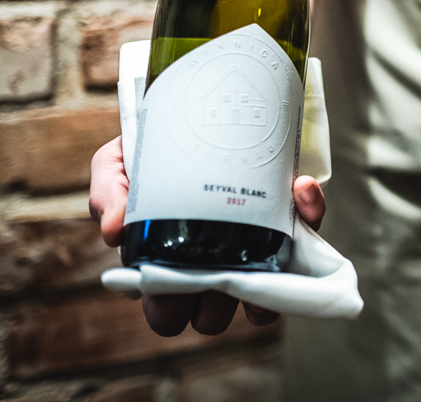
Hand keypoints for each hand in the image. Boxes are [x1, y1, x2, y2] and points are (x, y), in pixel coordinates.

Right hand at [88, 136, 325, 335]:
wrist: (192, 106)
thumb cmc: (150, 147)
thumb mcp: (116, 164)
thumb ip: (108, 194)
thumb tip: (113, 232)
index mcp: (169, 263)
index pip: (169, 309)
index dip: (169, 309)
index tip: (168, 290)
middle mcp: (214, 261)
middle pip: (216, 313)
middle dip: (213, 305)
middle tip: (210, 276)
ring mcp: (255, 242)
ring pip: (269, 291)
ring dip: (266, 282)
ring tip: (258, 256)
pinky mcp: (292, 214)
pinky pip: (312, 223)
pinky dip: (310, 210)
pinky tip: (298, 186)